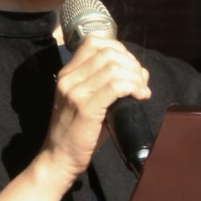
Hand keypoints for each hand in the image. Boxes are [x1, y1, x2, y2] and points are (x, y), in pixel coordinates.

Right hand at [42, 36, 149, 177]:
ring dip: (135, 77)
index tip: (130, 67)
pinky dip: (134, 88)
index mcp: (67, 74)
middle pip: (108, 53)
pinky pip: (116, 86)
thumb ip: (108, 84)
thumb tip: (140, 72)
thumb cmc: (77, 132)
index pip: (94, 42)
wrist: (58, 158)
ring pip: (114, 67)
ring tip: (142, 91)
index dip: (119, 49)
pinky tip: (140, 97)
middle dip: (132, 64)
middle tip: (140, 81)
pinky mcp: (85, 108)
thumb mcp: (87, 101)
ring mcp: (75, 92)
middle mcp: (68, 79)